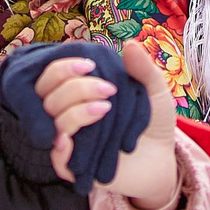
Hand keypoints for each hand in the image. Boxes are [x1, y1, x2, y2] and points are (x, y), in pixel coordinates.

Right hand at [39, 41, 178, 207]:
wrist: (163, 159)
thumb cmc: (153, 123)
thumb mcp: (154, 91)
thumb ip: (143, 68)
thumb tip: (129, 44)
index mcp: (78, 92)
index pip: (53, 75)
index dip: (63, 66)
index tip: (90, 63)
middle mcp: (67, 113)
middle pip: (46, 95)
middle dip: (74, 86)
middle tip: (108, 88)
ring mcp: (69, 139)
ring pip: (52, 120)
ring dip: (76, 109)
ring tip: (107, 108)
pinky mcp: (73, 166)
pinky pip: (56, 154)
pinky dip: (65, 141)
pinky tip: (84, 133)